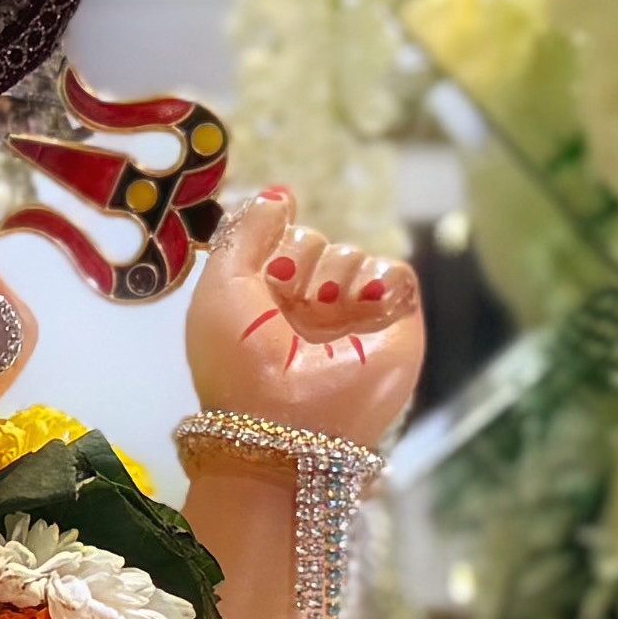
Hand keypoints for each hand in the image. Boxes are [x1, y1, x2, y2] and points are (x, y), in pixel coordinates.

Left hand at [180, 186, 419, 450]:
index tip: (265, 283)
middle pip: (319, 244)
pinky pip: (397, 272)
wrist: (282, 423)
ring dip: (335, 277)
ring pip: (355, 255)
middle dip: (304, 264)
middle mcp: (313, 310)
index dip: (272, 252)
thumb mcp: (221, 286)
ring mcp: (355, 319)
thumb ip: (245, 232)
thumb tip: (281, 195)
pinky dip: (379, 280)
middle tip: (292, 309)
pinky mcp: (396, 328)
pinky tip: (360, 305)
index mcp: (268, 302)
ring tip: (325, 319)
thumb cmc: (238, 359)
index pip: (282, 242)